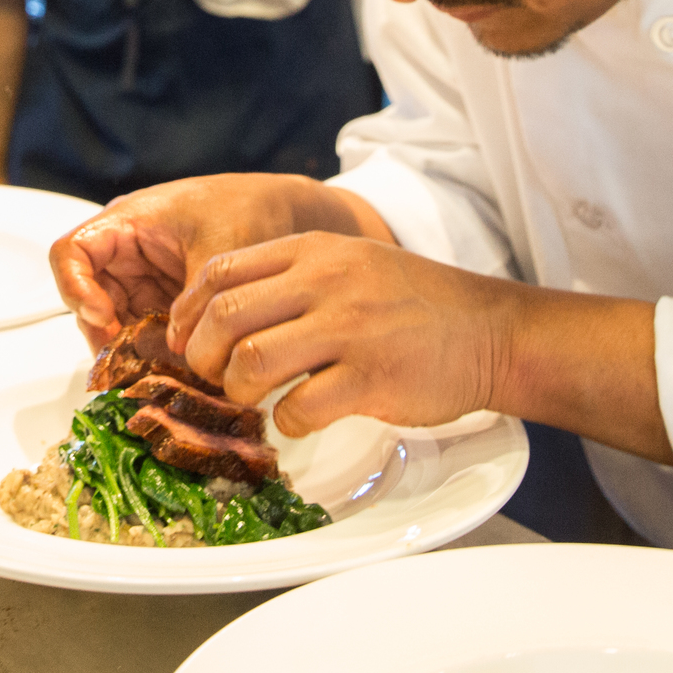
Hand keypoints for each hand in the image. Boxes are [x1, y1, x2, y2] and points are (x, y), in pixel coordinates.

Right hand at [49, 174, 365, 349]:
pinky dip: (151, 353)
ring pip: (112, 322)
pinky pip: (141, 331)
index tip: (103, 319)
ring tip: (155, 374)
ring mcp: (143, 278)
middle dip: (103, 334)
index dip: (76, 289)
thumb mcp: (220, 253)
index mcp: (129, 221)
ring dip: (127, 350)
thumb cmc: (250, 210)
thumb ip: (193, 301)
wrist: (288, 211)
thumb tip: (177, 350)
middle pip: (86, 297)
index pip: (70, 253)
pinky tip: (173, 370)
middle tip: (128, 365)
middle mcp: (126, 250)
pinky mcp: (162, 301)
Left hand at [171, 233, 509, 435]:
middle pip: (225, 317)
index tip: (182, 340)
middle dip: (202, 357)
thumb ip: (291, 278)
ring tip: (253, 400)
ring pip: (252, 362)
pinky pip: (300, 408)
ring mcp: (350, 329)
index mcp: (313, 250)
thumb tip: (219, 314)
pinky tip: (299, 420)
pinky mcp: (372, 378)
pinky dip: (286, 422)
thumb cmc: (414, 303)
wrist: (491, 330)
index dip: (187, 311)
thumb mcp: (350, 263)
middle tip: (211, 378)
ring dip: (239, 391)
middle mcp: (326, 282)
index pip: (220, 271)